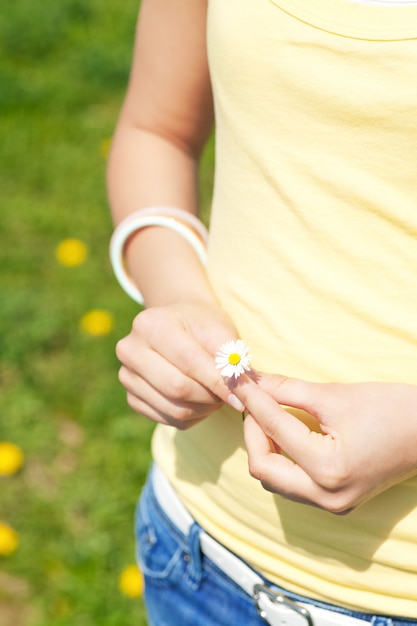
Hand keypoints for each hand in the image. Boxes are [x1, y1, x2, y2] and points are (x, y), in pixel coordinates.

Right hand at [116, 302, 243, 427]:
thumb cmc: (202, 325)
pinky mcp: (132, 398)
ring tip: (219, 396)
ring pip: (175, 409)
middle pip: (177, 388)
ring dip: (205, 409)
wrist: (179, 325)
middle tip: (233, 396)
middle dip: (211, 397)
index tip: (241, 396)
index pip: (188, 362)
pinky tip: (203, 401)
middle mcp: (129, 350)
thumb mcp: (220, 330)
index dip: (217, 382)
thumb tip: (242, 391)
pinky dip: (194, 416)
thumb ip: (230, 358)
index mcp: (149, 324)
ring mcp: (126, 376)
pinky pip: (169, 419)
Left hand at [234, 374, 416, 512]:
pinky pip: (292, 485)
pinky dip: (281, 460)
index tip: (237, 380)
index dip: (251, 400)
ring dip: (264, 447)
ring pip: (274, 480)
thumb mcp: (334, 395)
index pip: (273, 430)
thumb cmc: (391, 409)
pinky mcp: (336, 502)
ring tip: (268, 415)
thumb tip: (251, 380)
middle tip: (254, 402)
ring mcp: (332, 505)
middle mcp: (327, 496)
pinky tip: (284, 435)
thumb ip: (286, 389)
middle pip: (262, 468)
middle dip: (252, 432)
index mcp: (328, 469)